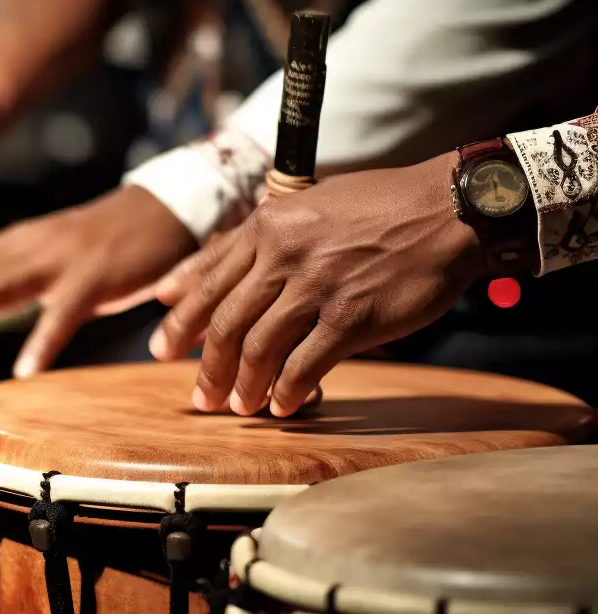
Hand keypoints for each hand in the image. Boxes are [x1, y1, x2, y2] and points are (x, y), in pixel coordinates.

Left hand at [0, 185, 197, 375]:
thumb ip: (23, 272)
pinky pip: (66, 315)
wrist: (170, 210)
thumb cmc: (114, 240)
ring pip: (1, 285)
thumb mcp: (58, 253)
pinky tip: (24, 369)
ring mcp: (63, 263)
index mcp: (25, 243)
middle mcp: (34, 248)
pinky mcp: (97, 280)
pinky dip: (44, 340)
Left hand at [147, 152, 485, 416]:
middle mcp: (284, 255)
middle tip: (199, 397)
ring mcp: (318, 286)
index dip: (180, 322)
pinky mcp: (352, 317)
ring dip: (245, 386)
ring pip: (259, 348)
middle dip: (207, 367)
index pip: (207, 282)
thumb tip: (183, 278)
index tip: (162, 350)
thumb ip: (248, 243)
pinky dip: (288, 392)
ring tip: (240, 406)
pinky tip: (283, 406)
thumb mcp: (303, 207)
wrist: (450, 207)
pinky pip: (305, 365)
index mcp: (267, 226)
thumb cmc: (378, 208)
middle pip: (226, 323)